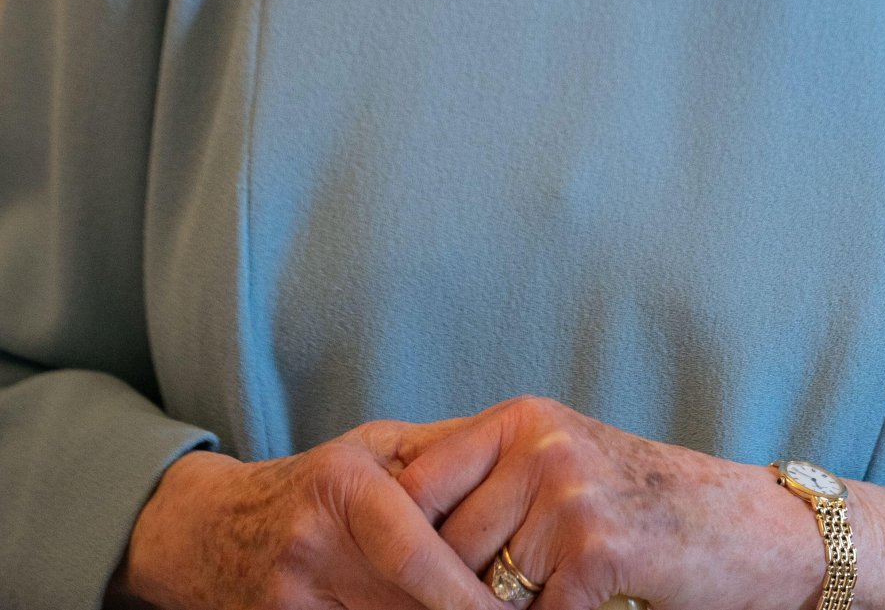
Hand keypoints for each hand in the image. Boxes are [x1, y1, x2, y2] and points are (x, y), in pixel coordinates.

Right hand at [106, 421, 502, 609]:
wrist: (211, 531)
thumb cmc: (318, 482)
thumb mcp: (374, 449)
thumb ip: (440, 455)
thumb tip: (514, 460)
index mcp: (341, 487)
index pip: (412, 553)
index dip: (463, 594)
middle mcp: (310, 547)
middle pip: (402, 606)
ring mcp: (288, 602)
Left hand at [389, 394, 827, 609]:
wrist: (747, 528)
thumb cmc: (644, 504)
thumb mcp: (562, 464)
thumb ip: (491, 478)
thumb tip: (395, 514)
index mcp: (521, 419)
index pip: (416, 483)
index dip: (397, 543)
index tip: (381, 581)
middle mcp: (539, 444)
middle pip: (443, 546)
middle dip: (445, 595)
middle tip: (444, 605)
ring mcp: (568, 495)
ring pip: (482, 591)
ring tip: (539, 596)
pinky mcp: (597, 549)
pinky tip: (581, 607)